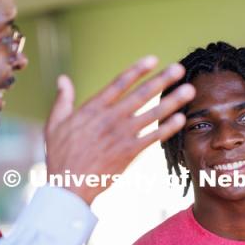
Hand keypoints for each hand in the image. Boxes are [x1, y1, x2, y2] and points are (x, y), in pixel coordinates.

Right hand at [44, 56, 194, 204]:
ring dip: (172, 101)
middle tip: (180, 68)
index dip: (138, 69)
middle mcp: (111, 117)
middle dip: (162, 80)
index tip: (154, 59)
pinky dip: (168, 128)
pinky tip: (181, 119)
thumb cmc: (60, 155)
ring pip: (152, 113)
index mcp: (93, 108)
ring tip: (189, 90)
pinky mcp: (130, 152)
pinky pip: (153, 137)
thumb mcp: (55, 123)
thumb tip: (62, 79)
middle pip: (142, 94)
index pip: (120, 82)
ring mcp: (122, 135)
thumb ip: (63, 100)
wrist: (69, 184)